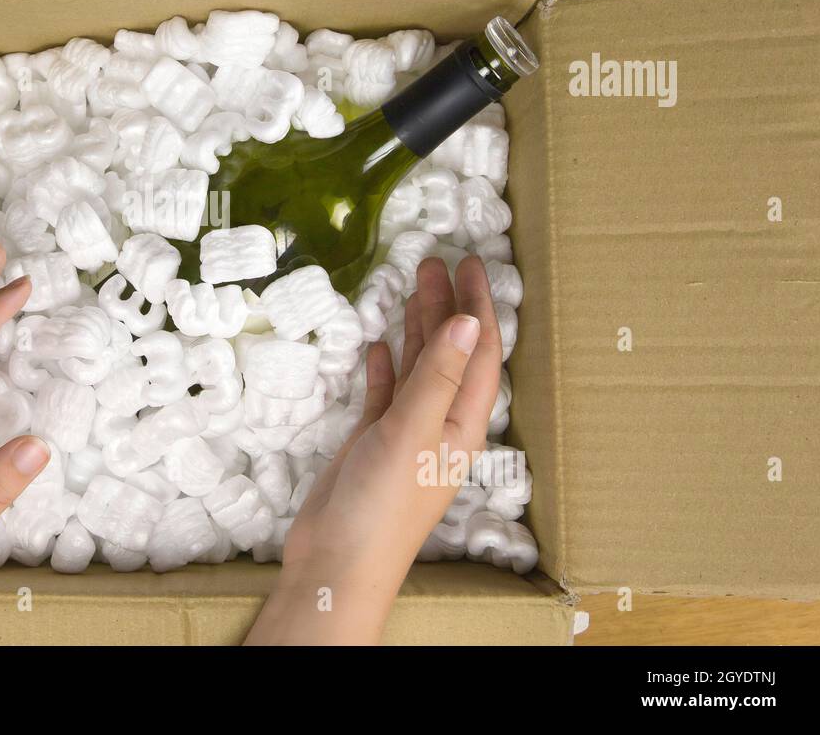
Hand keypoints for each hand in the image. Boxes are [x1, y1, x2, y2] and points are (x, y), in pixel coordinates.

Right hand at [246, 255, 501, 644]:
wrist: (338, 558)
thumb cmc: (383, 504)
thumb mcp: (414, 432)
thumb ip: (438, 375)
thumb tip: (468, 321)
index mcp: (462, 424)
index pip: (480, 354)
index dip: (479, 308)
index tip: (472, 264)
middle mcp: (440, 423)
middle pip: (450, 353)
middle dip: (447, 306)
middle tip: (437, 260)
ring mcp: (406, 431)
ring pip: (418, 366)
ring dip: (418, 326)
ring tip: (413, 283)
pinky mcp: (373, 440)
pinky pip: (385, 392)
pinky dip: (385, 364)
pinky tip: (377, 341)